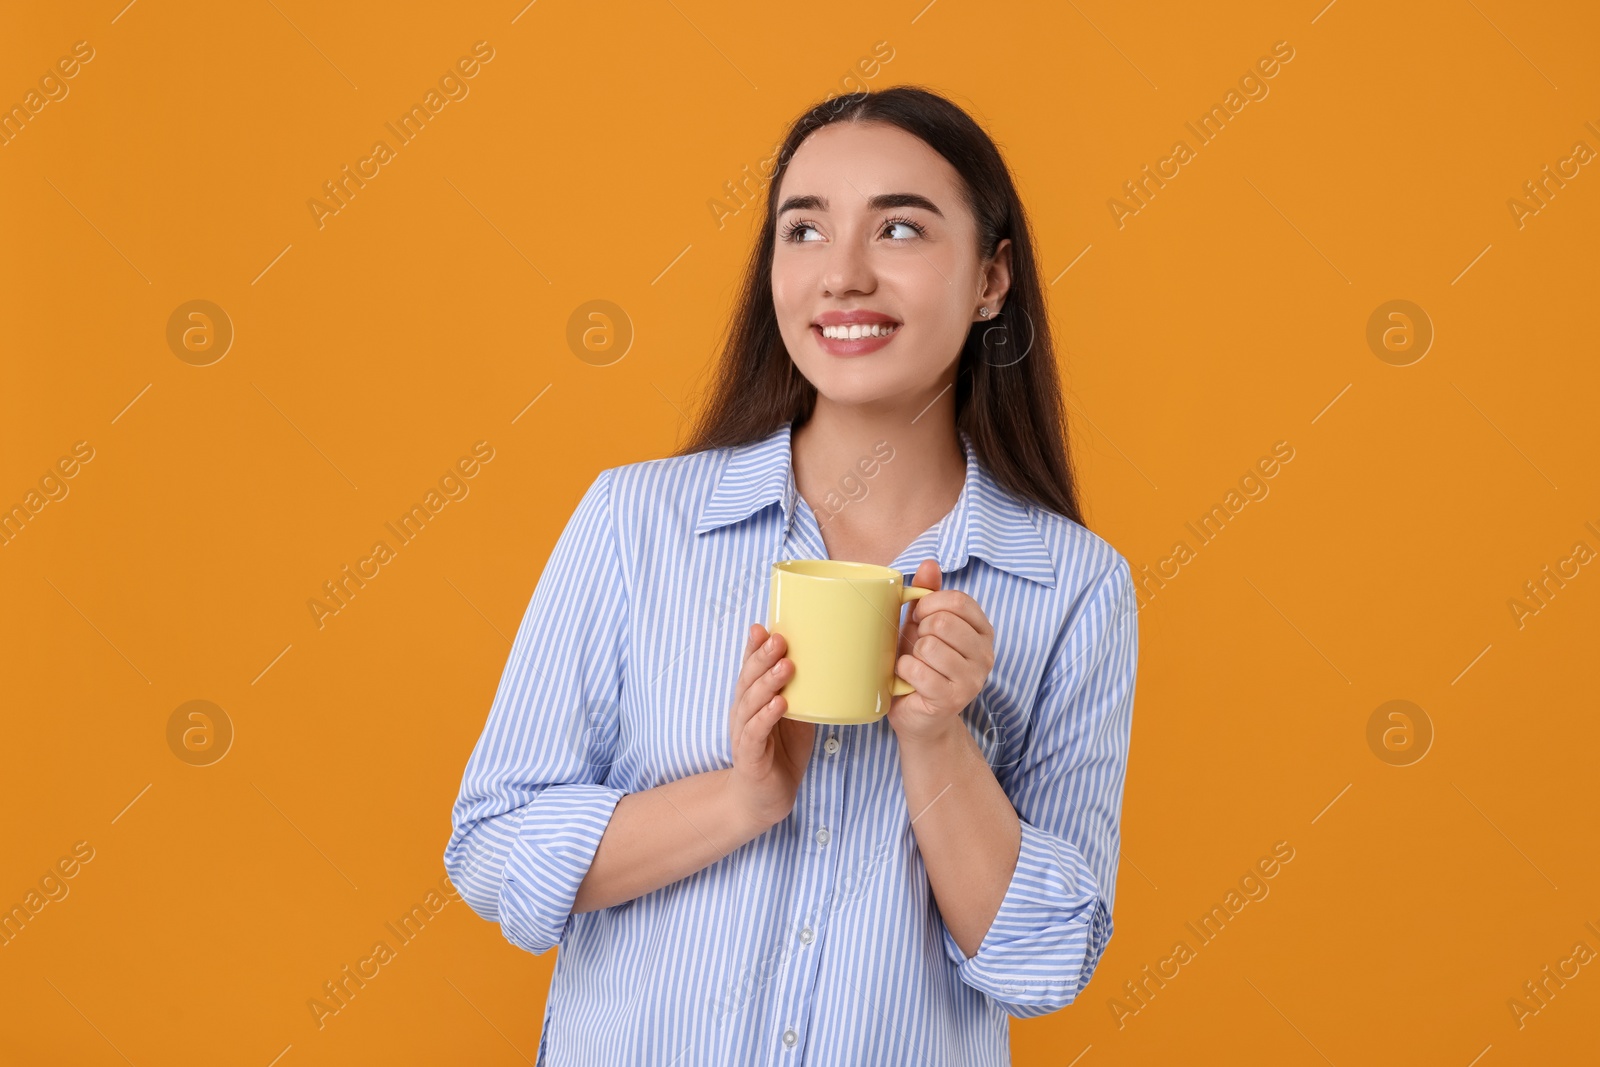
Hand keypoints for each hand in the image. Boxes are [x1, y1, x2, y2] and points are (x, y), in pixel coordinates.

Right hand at [724, 624, 814, 830]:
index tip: (763, 626)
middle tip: (780, 639)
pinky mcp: (748, 755)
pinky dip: (766, 716)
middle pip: (749, 678)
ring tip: (785, 666)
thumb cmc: (780, 752)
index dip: (754, 647)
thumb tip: (832, 665)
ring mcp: (743, 732)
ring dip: (768, 682)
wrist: (763, 798)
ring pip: (751, 701)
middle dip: (763, 657)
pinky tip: (779, 704)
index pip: (750, 667)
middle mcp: (743, 711)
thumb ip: (805, 693)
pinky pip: (755, 732)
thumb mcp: (796, 716)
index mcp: (752, 699)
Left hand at [887, 559, 995, 746]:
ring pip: (929, 646)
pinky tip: (909, 681)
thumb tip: (930, 563)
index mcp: (983, 631)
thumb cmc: (921, 665)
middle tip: (917, 648)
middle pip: (943, 622)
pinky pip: (917, 670)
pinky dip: (904, 672)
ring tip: (916, 666)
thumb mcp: (924, 625)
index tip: (919, 618)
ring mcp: (972, 679)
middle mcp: (986, 655)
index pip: (958, 600)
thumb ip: (929, 594)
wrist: (918, 715)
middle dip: (919, 632)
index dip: (929, 604)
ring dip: (911, 655)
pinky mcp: (952, 699)